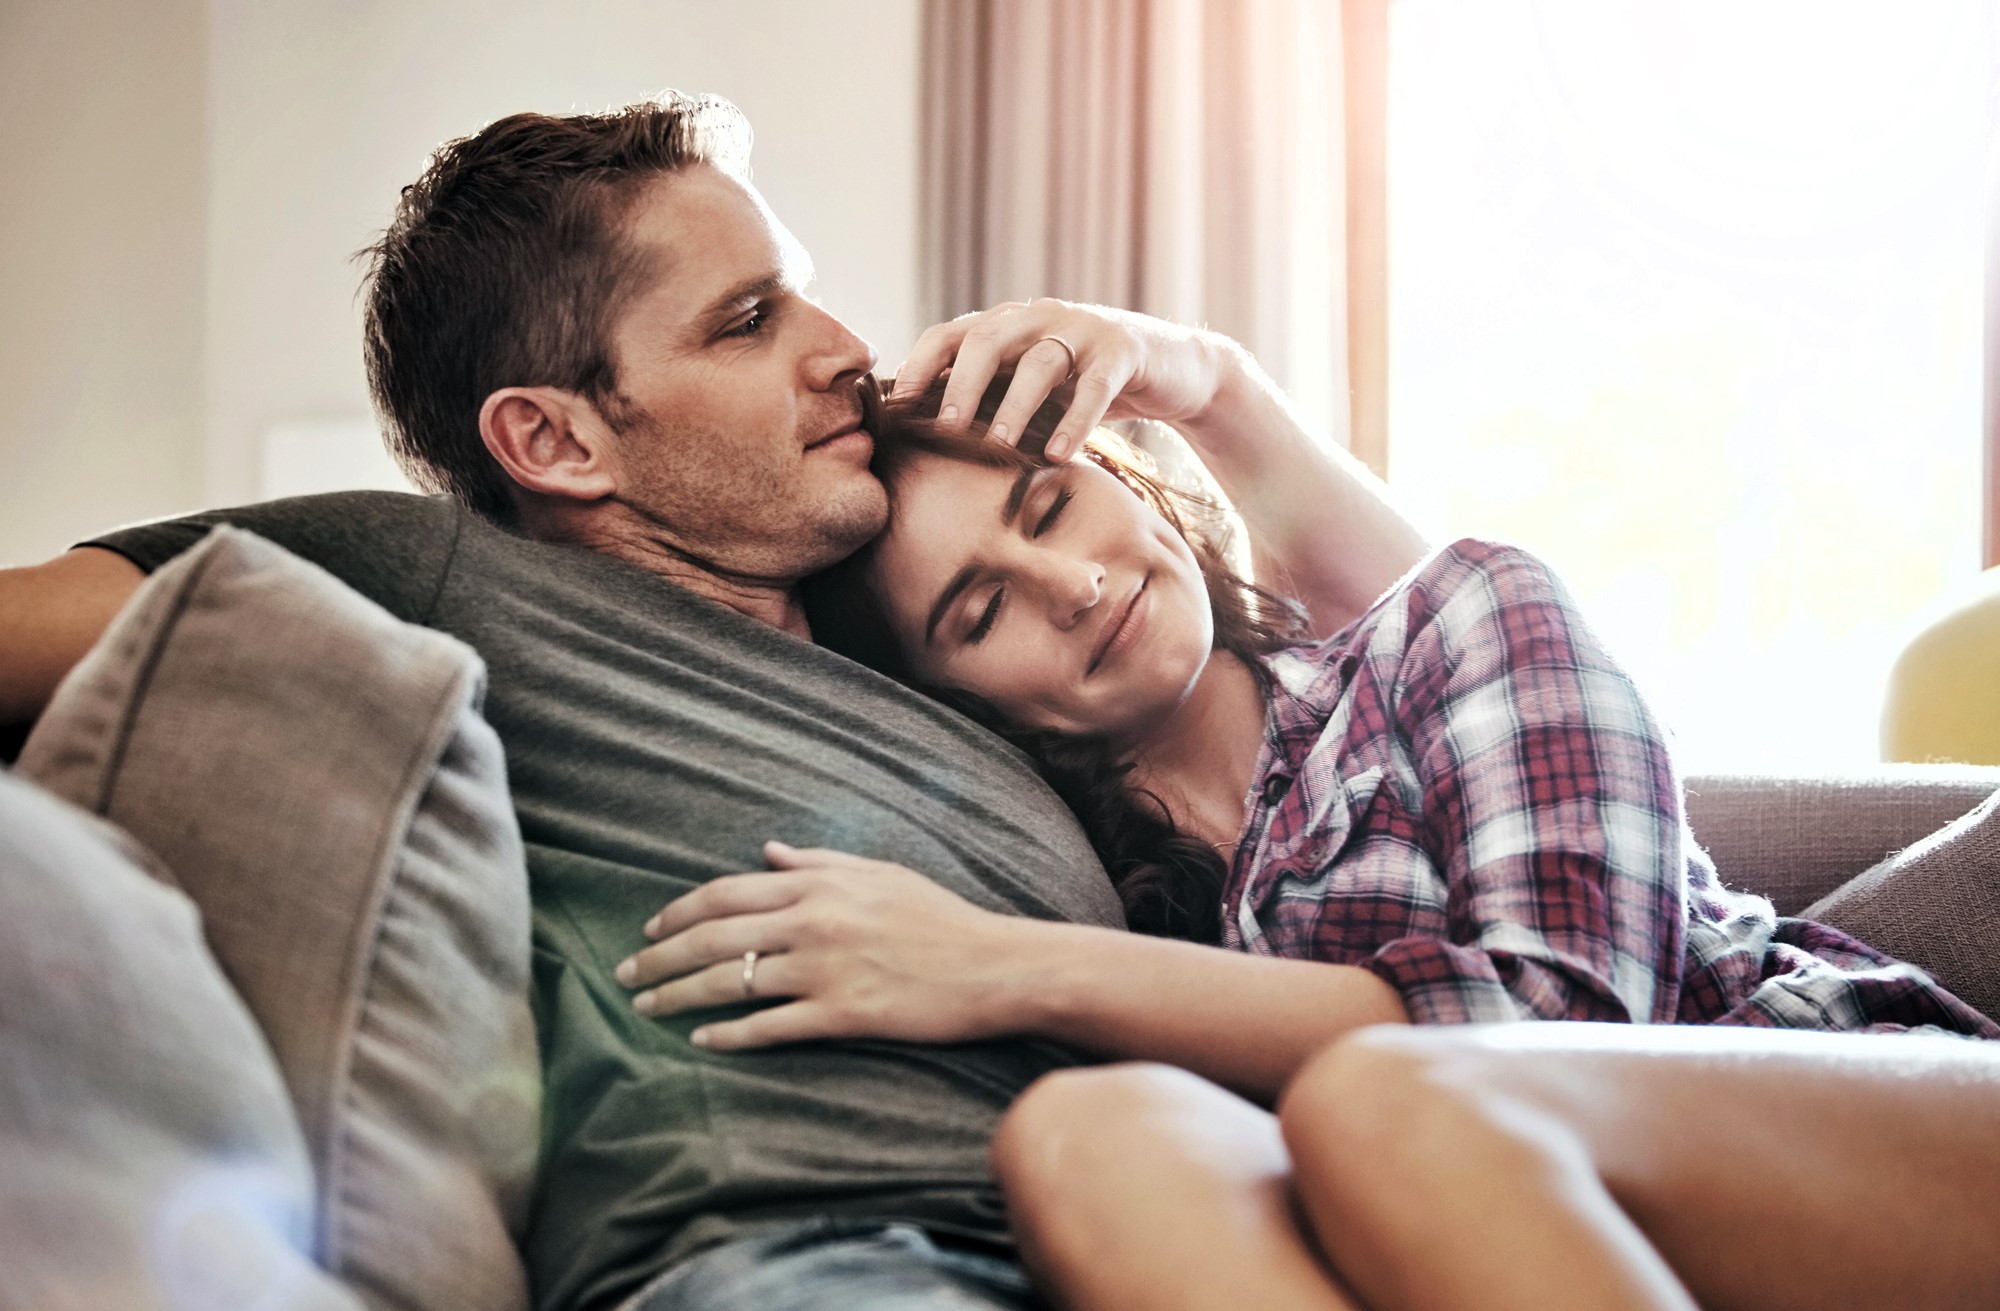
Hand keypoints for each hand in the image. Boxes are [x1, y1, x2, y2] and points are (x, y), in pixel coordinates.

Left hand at [616, 841, 1038, 1050]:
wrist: (994, 967)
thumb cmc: (940, 918)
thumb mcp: (880, 874)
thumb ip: (818, 862)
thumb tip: (767, 852)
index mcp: (819, 883)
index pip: (726, 892)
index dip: (679, 912)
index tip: (650, 929)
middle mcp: (814, 921)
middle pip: (714, 937)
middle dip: (660, 956)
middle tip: (624, 973)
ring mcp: (825, 969)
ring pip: (731, 982)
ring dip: (679, 996)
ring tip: (646, 1008)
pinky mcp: (842, 1014)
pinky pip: (770, 1026)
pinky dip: (729, 1035)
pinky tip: (701, 1041)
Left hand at [889, 298, 1241, 462]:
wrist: (1173, 372)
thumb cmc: (1086, 388)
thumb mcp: (1032, 389)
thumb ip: (988, 398)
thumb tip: (922, 439)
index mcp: (1008, 324)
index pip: (950, 334)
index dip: (920, 366)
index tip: (897, 410)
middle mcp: (1039, 317)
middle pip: (988, 338)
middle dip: (960, 383)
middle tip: (943, 428)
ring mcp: (1084, 329)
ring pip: (1040, 361)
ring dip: (1014, 406)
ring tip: (997, 447)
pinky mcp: (1124, 351)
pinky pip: (1096, 385)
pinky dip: (1076, 420)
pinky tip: (1059, 456)